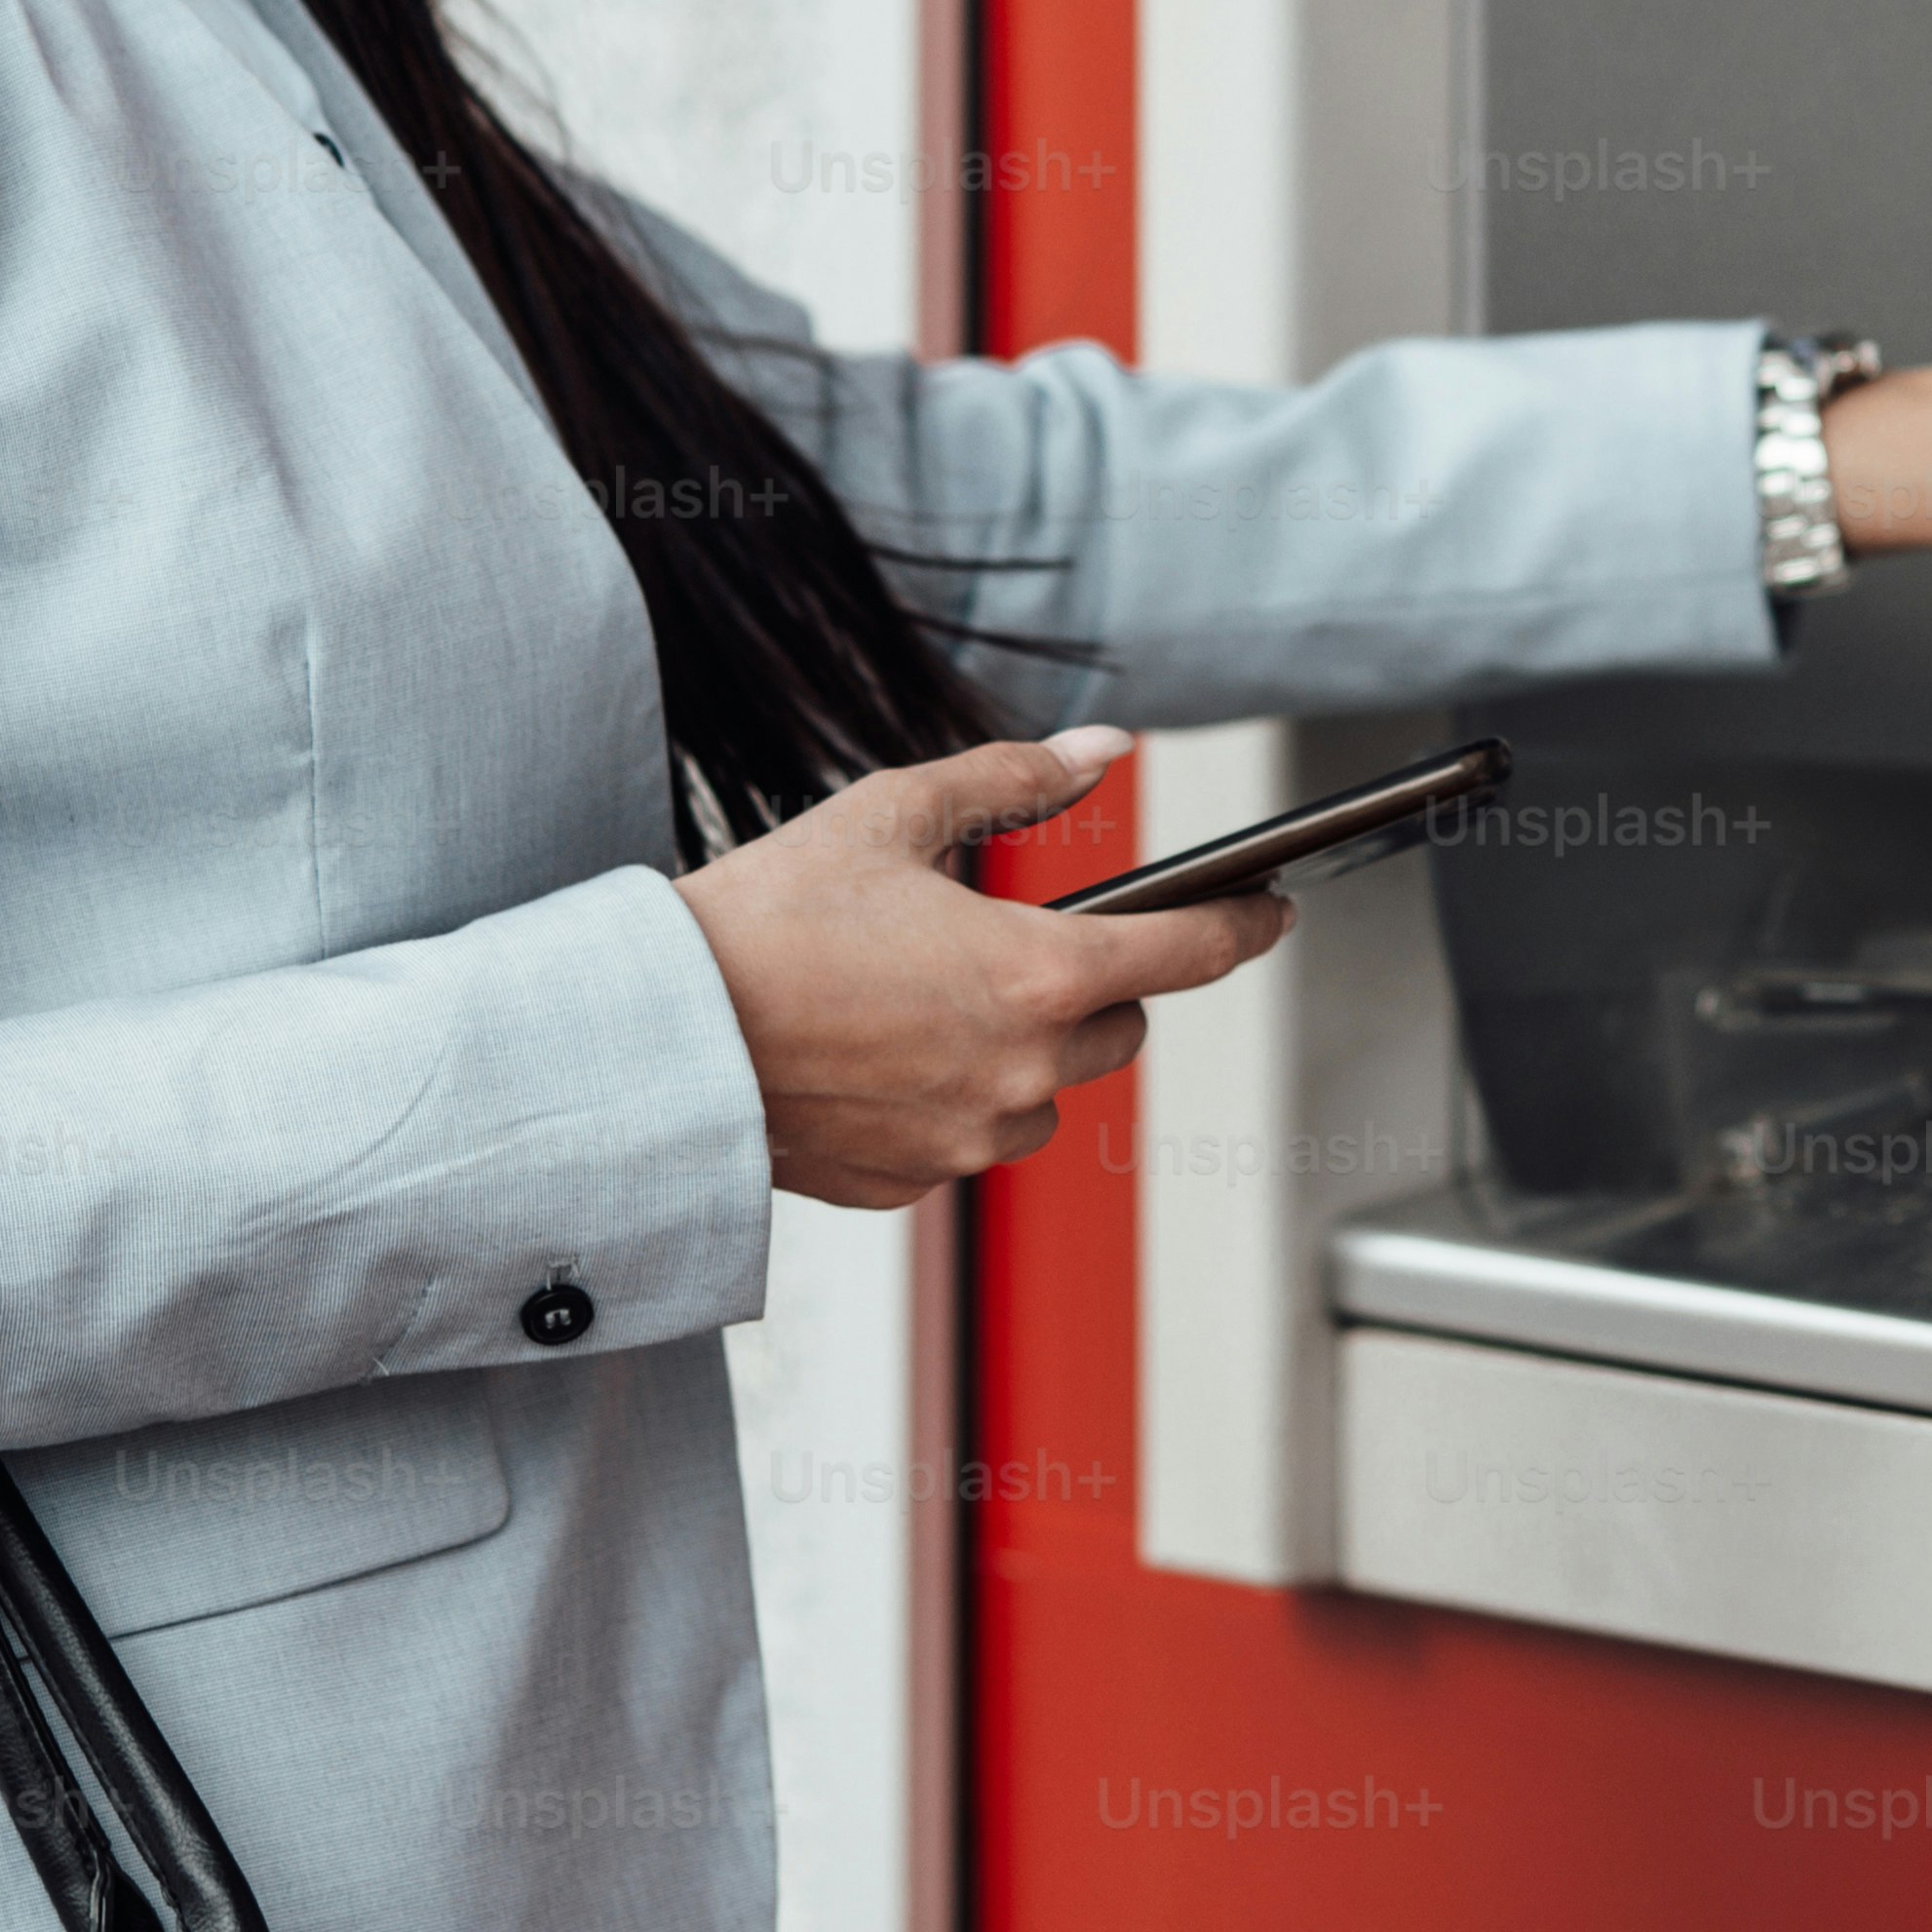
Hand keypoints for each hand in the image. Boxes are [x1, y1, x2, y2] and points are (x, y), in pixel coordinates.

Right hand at [671, 726, 1291, 1209]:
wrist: (659, 1037)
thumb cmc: (765, 920)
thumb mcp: (892, 814)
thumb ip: (1015, 778)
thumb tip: (1103, 748)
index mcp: (1037, 973)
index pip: (1189, 952)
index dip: (1244, 925)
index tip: (1271, 910)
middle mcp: (1022, 1071)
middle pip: (1120, 1029)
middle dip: (1087, 986)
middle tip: (1003, 942)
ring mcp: (969, 1141)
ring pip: (1043, 1091)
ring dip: (1015, 1050)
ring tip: (913, 1000)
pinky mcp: (913, 1183)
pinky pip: (965, 1137)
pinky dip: (943, 1099)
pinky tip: (872, 1055)